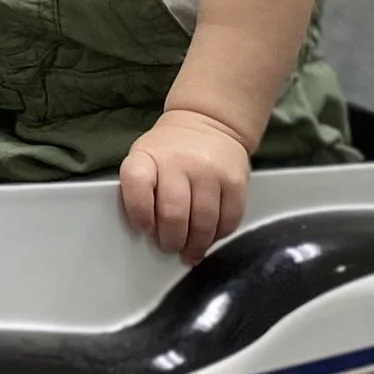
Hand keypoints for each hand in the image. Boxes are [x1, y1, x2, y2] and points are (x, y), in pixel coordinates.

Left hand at [119, 107, 250, 263]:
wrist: (209, 123)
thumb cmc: (171, 150)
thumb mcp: (144, 157)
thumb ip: (140, 189)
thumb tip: (147, 231)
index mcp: (148, 156)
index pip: (137, 183)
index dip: (139, 212)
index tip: (144, 229)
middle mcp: (180, 162)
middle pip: (174, 213)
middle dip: (171, 240)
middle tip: (170, 247)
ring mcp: (211, 171)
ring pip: (204, 223)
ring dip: (195, 245)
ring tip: (189, 250)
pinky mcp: (236, 182)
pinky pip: (228, 221)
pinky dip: (217, 236)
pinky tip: (209, 237)